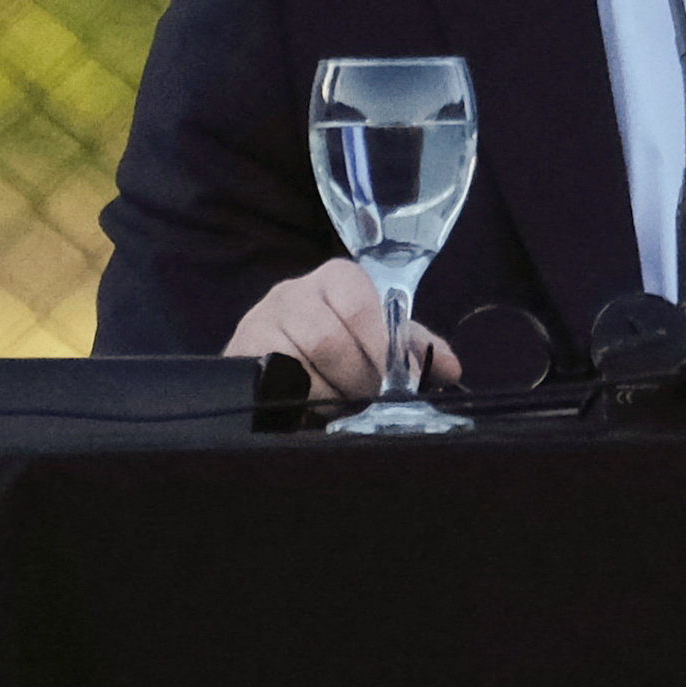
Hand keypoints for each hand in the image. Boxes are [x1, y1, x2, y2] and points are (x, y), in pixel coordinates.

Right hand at [224, 258, 459, 403]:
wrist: (275, 365)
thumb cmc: (342, 349)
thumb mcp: (382, 340)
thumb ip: (416, 349)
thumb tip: (450, 367)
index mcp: (338, 279)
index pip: (361, 306)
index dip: (380, 349)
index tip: (393, 378)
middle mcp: (293, 292)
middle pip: (328, 339)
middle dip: (356, 378)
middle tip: (366, 396)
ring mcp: (257, 322)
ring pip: (297, 365)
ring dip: (327, 394)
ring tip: (338, 401)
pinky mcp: (235, 355)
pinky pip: (269, 384)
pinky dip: (297, 402)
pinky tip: (308, 408)